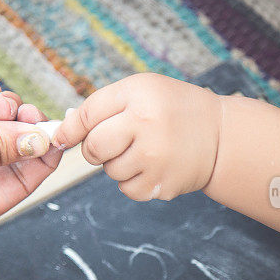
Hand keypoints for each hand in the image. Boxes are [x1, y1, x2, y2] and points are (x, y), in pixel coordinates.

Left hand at [53, 73, 222, 200]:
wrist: (219, 135)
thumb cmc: (170, 109)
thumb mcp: (140, 90)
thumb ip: (100, 107)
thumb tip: (60, 134)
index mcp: (139, 95)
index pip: (86, 116)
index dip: (69, 129)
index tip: (62, 137)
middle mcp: (147, 125)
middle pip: (93, 149)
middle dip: (95, 148)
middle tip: (113, 141)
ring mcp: (155, 158)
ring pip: (109, 171)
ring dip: (117, 164)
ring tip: (143, 150)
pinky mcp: (162, 184)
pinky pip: (127, 189)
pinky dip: (133, 181)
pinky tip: (152, 166)